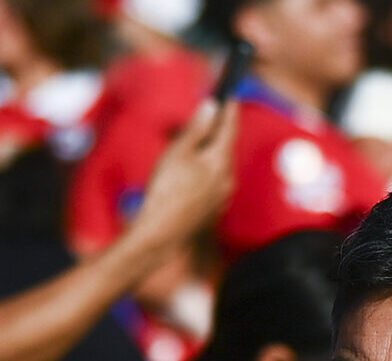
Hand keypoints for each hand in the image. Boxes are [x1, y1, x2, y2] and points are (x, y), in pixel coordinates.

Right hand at [127, 99, 238, 250]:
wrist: (160, 234)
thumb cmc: (166, 191)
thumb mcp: (178, 152)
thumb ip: (196, 128)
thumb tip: (211, 106)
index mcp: (221, 161)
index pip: (230, 128)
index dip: (230, 110)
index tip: (231, 96)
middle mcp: (227, 178)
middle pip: (225, 148)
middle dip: (217, 133)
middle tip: (209, 118)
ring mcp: (222, 197)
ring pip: (219, 167)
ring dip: (209, 154)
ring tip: (193, 147)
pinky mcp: (213, 210)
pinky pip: (213, 184)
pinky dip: (205, 173)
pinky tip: (189, 175)